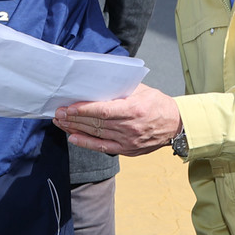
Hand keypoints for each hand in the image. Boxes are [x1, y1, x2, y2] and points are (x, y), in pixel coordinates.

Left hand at [53, 84, 182, 155]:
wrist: (176, 125)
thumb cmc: (157, 104)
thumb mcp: (141, 90)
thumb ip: (120, 89)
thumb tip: (96, 84)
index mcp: (134, 109)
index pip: (104, 111)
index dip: (84, 110)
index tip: (69, 107)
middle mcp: (130, 127)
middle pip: (96, 123)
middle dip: (74, 118)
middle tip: (59, 113)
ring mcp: (128, 141)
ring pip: (96, 135)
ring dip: (76, 129)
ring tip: (61, 122)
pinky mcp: (127, 150)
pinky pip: (102, 147)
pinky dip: (86, 143)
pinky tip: (73, 137)